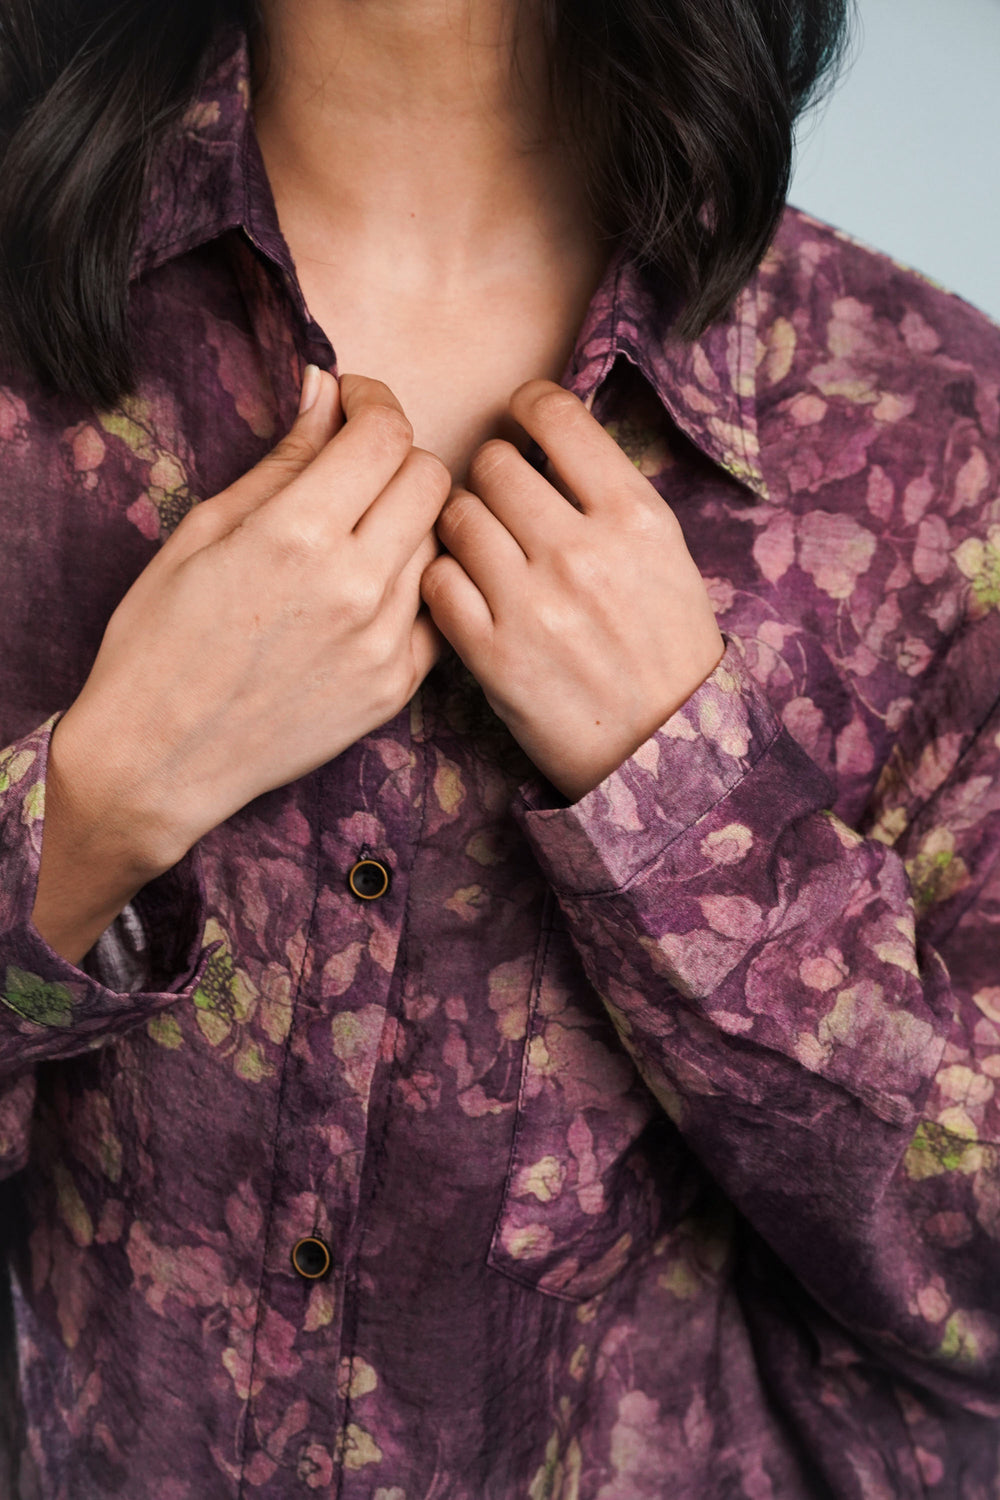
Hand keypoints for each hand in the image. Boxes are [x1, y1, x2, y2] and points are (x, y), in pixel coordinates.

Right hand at [52, 370, 448, 872]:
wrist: (160, 759)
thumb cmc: (159, 641)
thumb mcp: (203, 532)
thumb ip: (280, 460)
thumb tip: (323, 388)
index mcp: (298, 536)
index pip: (386, 434)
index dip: (372, 402)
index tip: (351, 405)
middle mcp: (355, 587)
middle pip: (431, 479)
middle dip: (397, 455)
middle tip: (355, 467)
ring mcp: (385, 643)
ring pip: (440, 542)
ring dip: (407, 522)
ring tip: (355, 535)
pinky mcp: (397, 687)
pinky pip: (438, 608)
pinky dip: (413, 586)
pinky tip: (367, 591)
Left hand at [420, 380, 724, 802]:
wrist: (663, 748)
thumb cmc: (666, 646)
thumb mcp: (665, 555)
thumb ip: (608, 495)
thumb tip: (547, 439)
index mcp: (634, 517)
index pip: (557, 416)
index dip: (528, 406)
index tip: (521, 417)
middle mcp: (581, 552)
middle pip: (494, 464)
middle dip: (491, 474)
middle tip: (501, 501)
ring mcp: (533, 604)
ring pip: (457, 517)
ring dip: (462, 525)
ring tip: (482, 548)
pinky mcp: (492, 654)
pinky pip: (437, 581)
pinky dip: (444, 579)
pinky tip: (466, 591)